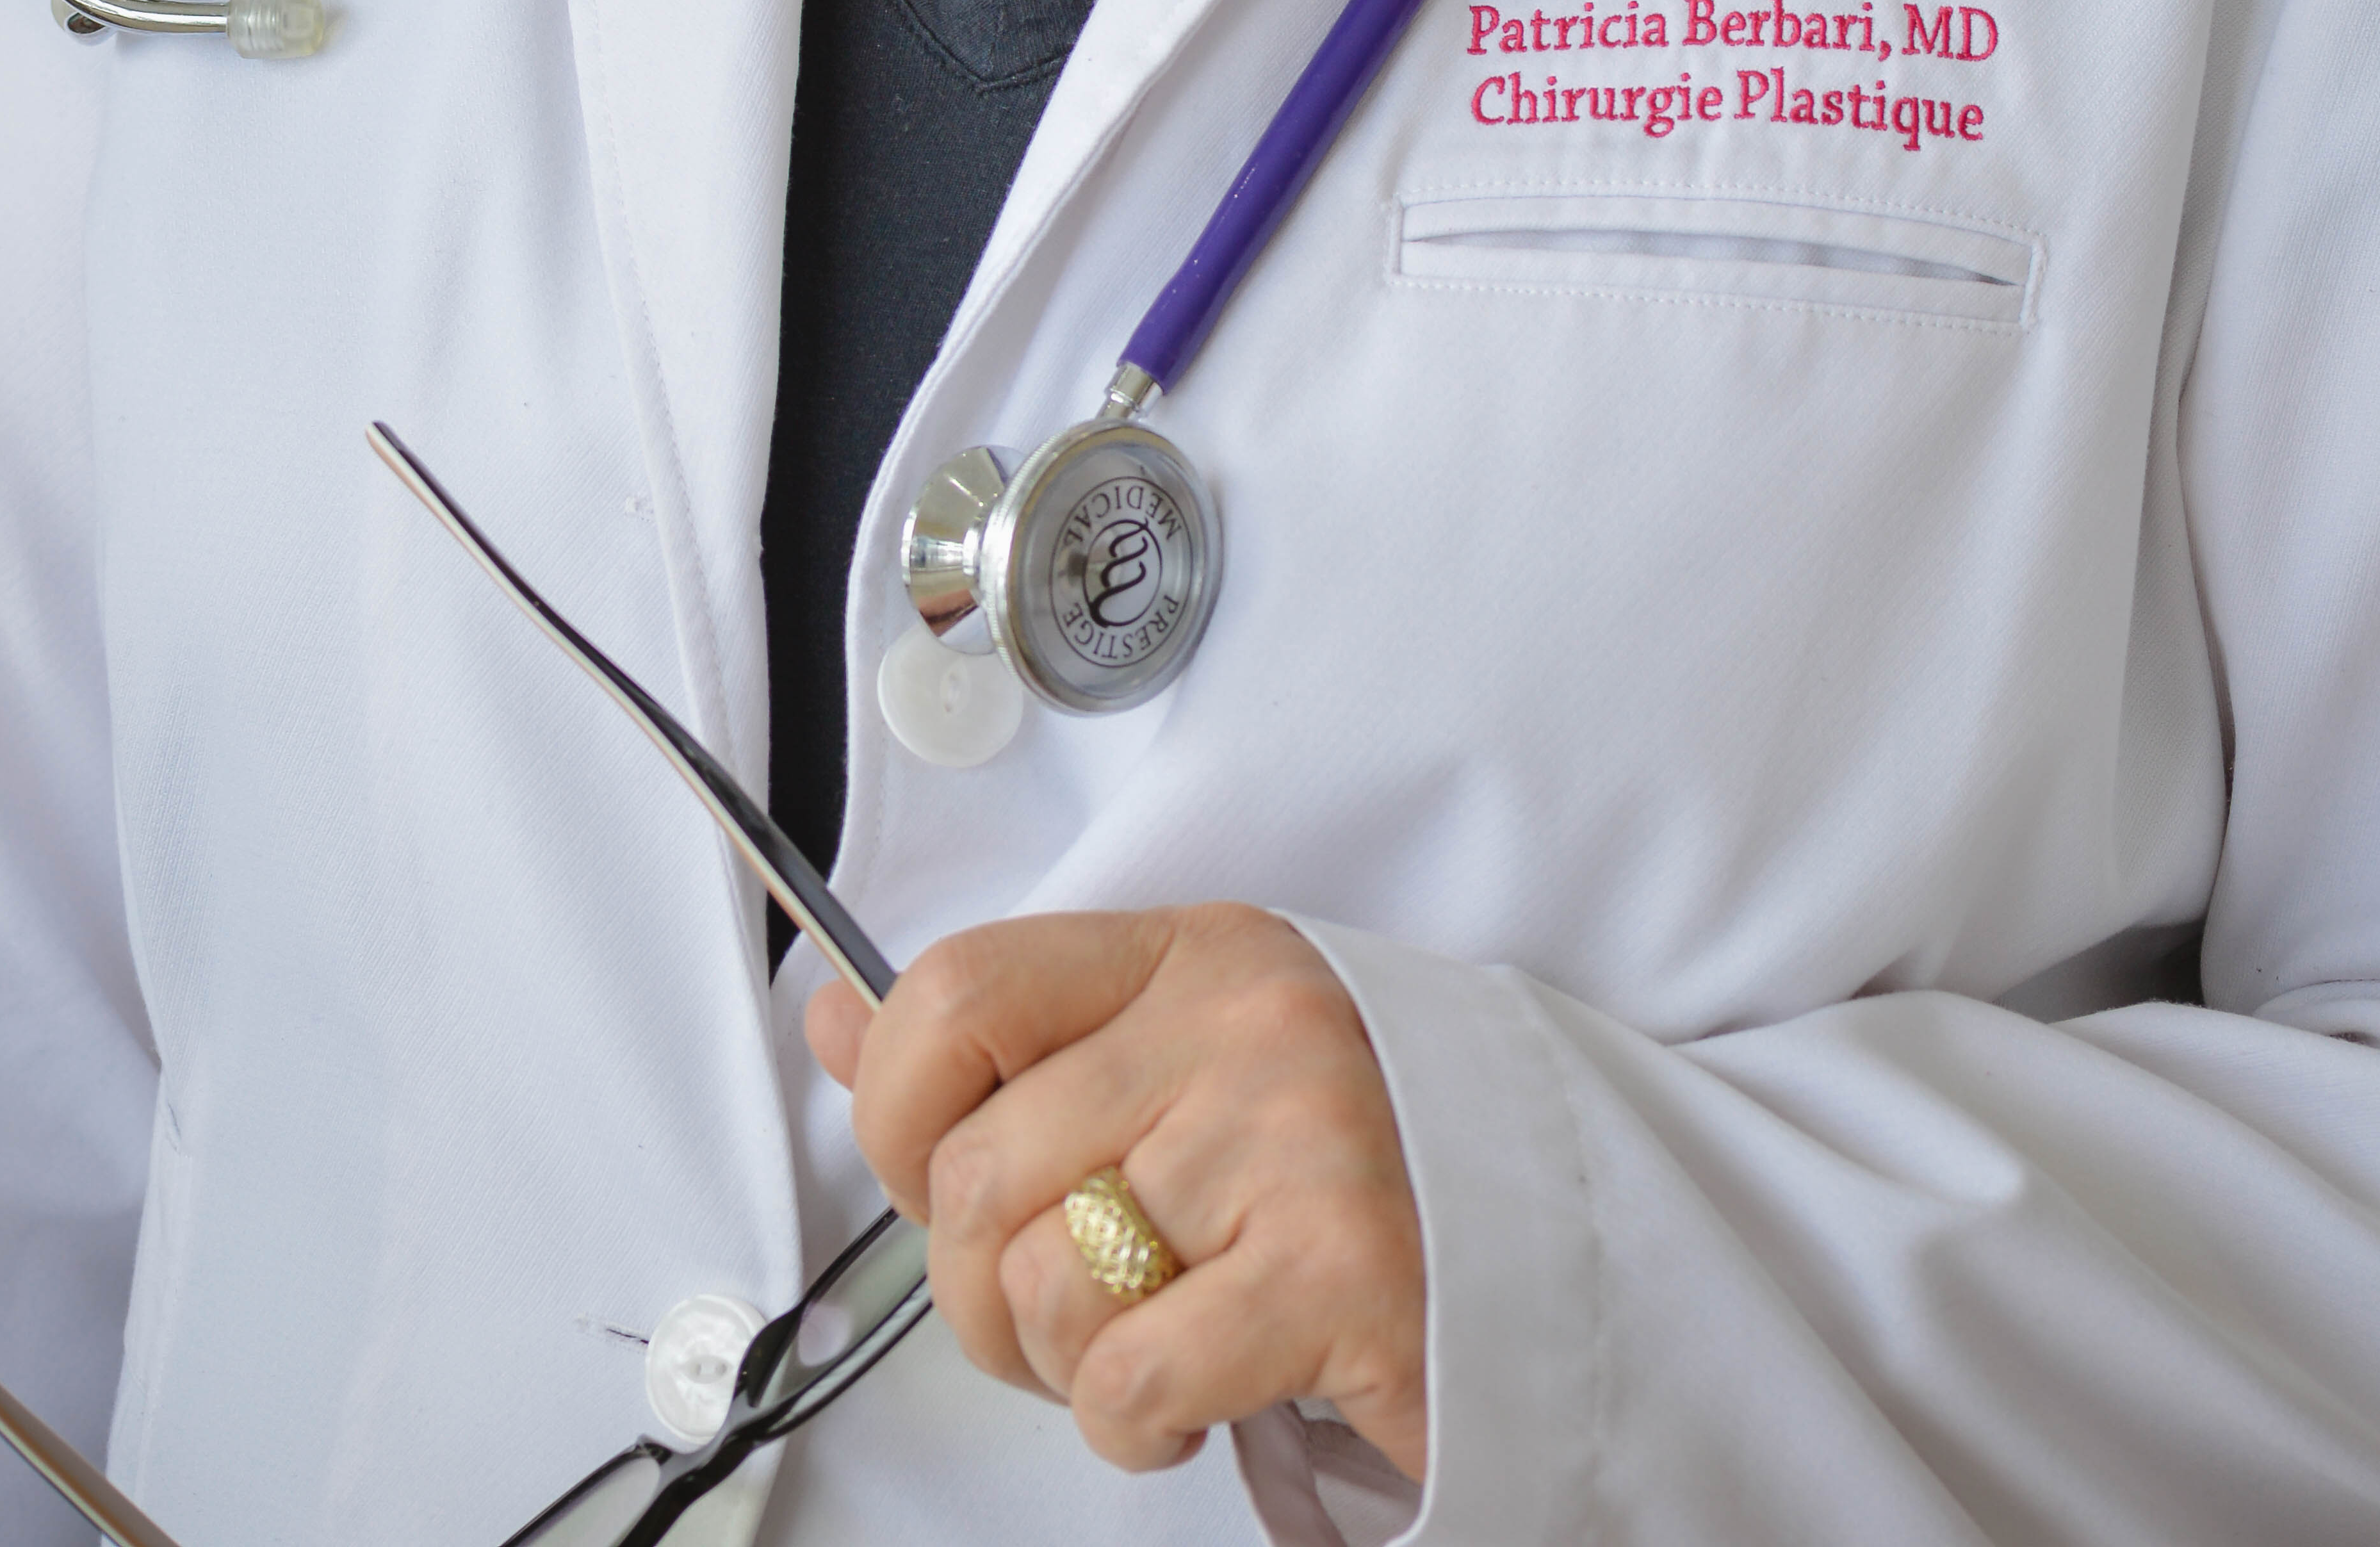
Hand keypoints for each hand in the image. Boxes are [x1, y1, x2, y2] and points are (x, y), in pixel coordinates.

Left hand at [805, 904, 1426, 1480]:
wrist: (1542, 1253)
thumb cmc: (1342, 1171)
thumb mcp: (1171, 1068)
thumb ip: (1006, 1049)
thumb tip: (837, 1021)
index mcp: (1193, 955)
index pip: (958, 990)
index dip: (896, 1112)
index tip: (931, 1181)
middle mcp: (1243, 1021)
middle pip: (977, 1170)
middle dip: (983, 1291)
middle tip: (1073, 1313)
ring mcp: (1295, 1135)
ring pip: (1040, 1283)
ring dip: (1070, 1365)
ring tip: (1157, 1341)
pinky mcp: (1337, 1267)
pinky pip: (1128, 1376)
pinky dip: (1137, 1425)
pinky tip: (1202, 1396)